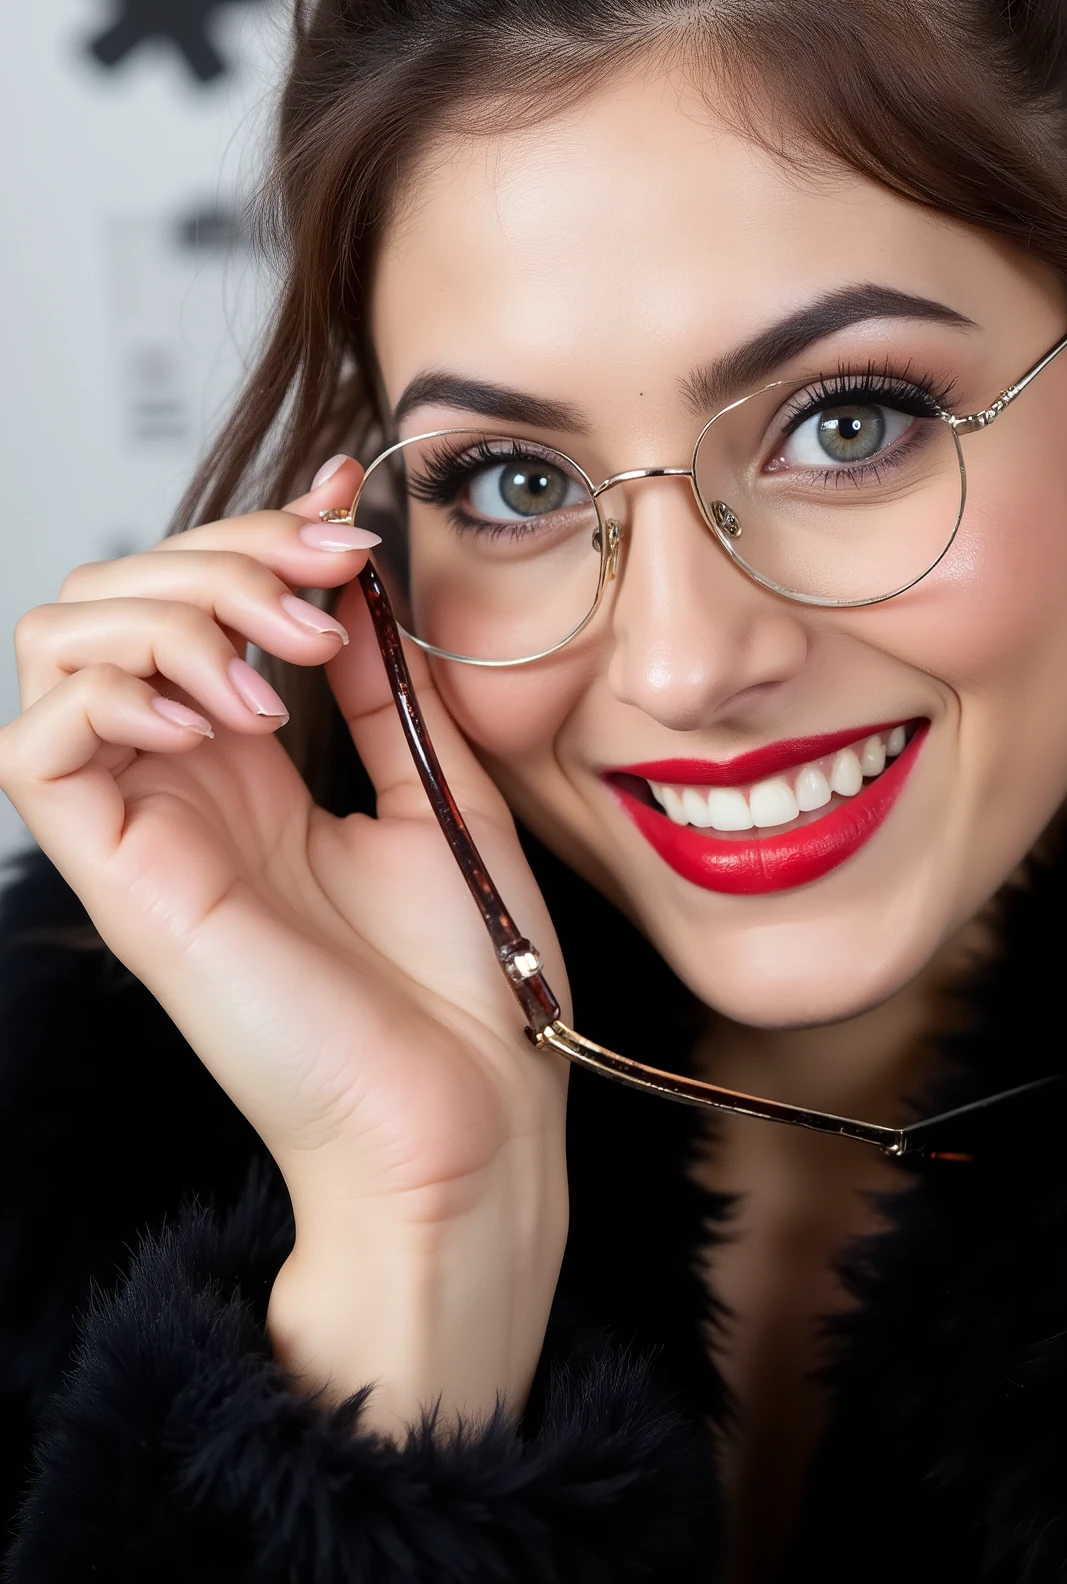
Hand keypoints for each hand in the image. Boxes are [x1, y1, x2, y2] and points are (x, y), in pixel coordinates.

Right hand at [0, 461, 569, 1433]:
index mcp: (255, 765)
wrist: (472, 1111)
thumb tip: (354, 576)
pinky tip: (225, 719)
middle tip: (327, 583)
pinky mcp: (121, 879)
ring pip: (63, 642)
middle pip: (117, 595)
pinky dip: (120, 688)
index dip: (255, 531)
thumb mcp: (438, 788)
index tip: (351, 506)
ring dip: (177, 606)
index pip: (191, 597)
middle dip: (222, 550)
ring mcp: (146, 827)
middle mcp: (185, 783)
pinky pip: (38, 742)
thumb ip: (383, 686)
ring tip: (286, 662)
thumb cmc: (470, 977)